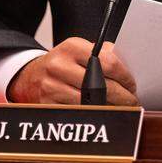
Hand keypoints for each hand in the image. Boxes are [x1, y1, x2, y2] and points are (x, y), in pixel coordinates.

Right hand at [7, 37, 137, 105]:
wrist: (29, 76)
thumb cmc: (63, 62)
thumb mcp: (81, 50)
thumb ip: (104, 54)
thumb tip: (129, 68)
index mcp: (72, 47)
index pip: (109, 63)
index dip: (125, 77)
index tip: (133, 85)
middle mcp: (59, 65)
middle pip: (101, 86)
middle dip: (122, 97)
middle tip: (132, 102)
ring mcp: (51, 86)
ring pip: (91, 103)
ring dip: (110, 109)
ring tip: (120, 109)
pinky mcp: (46, 105)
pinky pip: (77, 113)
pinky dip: (93, 115)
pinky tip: (103, 114)